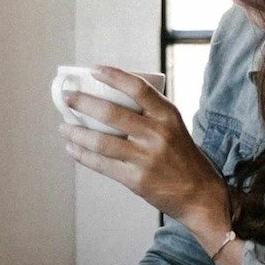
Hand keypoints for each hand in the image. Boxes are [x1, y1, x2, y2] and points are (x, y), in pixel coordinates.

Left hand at [62, 66, 234, 254]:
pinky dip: (82, 155)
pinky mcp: (135, 179)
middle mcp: (157, 134)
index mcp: (167, 115)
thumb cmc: (183, 157)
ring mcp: (145, 157)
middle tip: (67, 97)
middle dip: (83, 103)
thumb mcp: (174, 127)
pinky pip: (101, 164)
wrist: (200, 194)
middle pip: (111, 113)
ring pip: (101, 141)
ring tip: (64, 126)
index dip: (113, 76)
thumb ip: (149, 113)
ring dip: (76, 132)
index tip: (93, 70)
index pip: (138, 87)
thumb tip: (109, 97)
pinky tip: (72, 148)